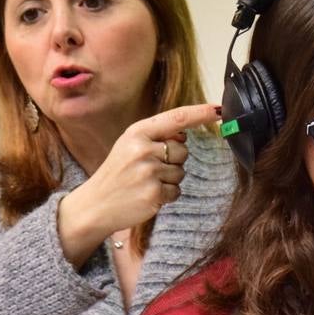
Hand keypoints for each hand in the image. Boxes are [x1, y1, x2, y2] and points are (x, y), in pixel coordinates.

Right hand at [57, 103, 219, 265]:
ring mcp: (149, 172)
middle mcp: (143, 149)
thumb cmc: (116, 174)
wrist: (94, 205)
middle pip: (183, 150)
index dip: (200, 113)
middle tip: (147, 170)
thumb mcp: (128, 146)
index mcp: (137, 133)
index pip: (176, 118)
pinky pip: (176, 191)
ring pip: (181, 172)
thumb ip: (156, 137)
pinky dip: (166, 195)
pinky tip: (147, 195)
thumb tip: (184, 134)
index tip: (219, 109)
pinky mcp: (154, 194)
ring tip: (144, 183)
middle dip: (173, 161)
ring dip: (169, 180)